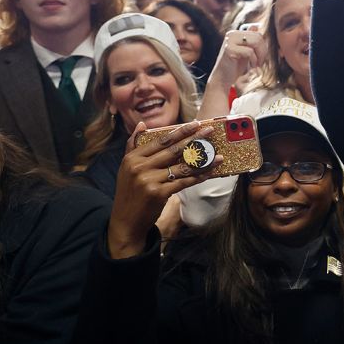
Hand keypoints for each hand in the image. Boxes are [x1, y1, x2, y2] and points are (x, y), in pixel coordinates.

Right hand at [108, 121, 221, 258]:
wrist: (126, 220)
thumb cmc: (130, 191)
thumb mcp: (126, 167)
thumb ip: (133, 145)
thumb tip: (142, 124)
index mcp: (133, 158)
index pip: (161, 140)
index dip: (180, 131)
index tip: (195, 124)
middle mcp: (140, 167)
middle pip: (173, 150)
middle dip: (194, 139)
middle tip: (210, 131)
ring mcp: (149, 180)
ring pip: (182, 167)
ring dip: (203, 161)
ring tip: (218, 155)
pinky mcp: (159, 193)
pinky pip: (184, 182)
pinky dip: (199, 177)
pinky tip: (210, 172)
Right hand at [207, 28, 265, 94]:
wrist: (222, 78)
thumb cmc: (234, 66)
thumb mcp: (245, 52)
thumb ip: (250, 40)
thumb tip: (256, 26)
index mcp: (236, 33)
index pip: (257, 34)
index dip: (263, 47)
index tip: (261, 58)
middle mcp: (232, 34)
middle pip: (258, 37)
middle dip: (263, 51)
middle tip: (260, 63)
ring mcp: (230, 41)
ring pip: (255, 42)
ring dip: (260, 56)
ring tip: (256, 65)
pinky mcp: (229, 49)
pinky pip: (249, 52)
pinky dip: (253, 60)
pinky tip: (250, 67)